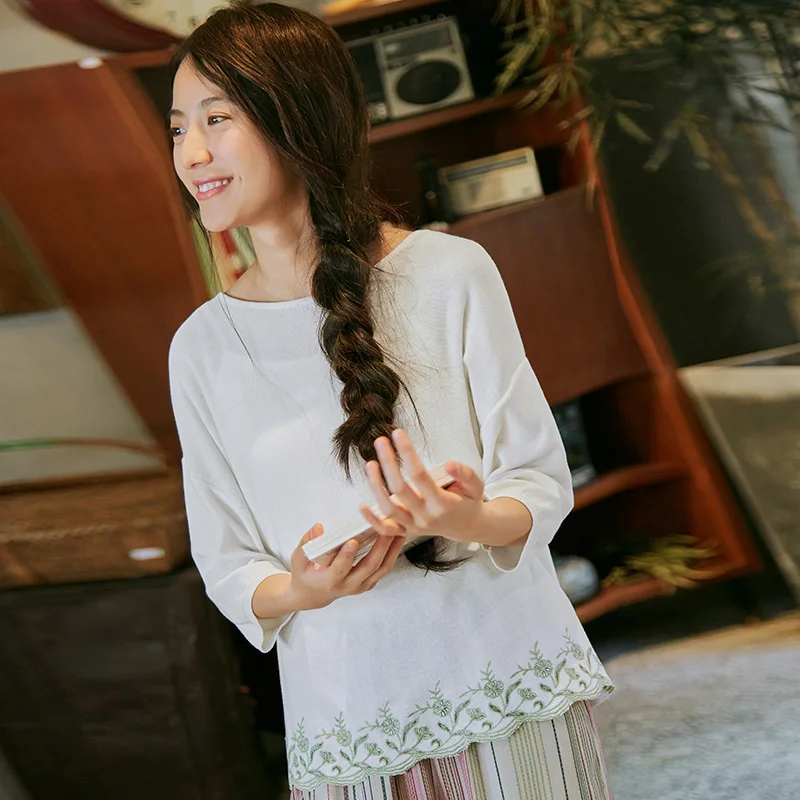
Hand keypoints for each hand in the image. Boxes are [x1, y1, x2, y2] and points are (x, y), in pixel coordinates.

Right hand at [285, 522, 405, 610]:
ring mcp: (360, 586)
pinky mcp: (368, 583)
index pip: (340, 568)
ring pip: (381, 568)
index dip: (347, 555)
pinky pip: (383, 569)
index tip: (354, 540)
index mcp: (329, 580)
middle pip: (368, 567)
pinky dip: (392, 554)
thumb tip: (319, 527)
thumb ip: (306, 543)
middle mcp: (348, 585)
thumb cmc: (305, 575)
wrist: (313, 596)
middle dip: (379, 547)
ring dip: (392, 549)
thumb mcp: (298, 560)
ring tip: (399, 531)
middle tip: (386, 528)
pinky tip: (398, 539)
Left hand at [359, 429, 485, 543]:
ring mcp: (414, 526)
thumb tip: (450, 463)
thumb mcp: (476, 486)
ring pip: (388, 509)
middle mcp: (425, 517)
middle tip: (380, 441)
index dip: (407, 453)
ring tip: (370, 464)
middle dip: (388, 463)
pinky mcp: (406, 532)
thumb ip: (465, 474)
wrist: (466, 526)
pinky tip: (361, 505)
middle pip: (400, 490)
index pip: (420, 475)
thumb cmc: (468, 501)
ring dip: (375, 486)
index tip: (398, 434)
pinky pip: (385, 530)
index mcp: (442, 504)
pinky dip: (371, 520)